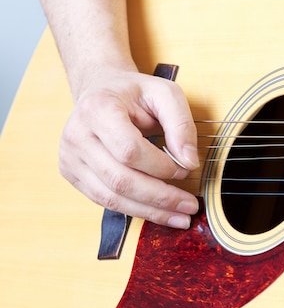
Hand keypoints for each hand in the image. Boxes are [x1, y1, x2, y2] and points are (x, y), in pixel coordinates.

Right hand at [58, 68, 199, 228]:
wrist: (102, 91)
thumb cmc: (136, 94)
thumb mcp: (166, 94)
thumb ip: (181, 125)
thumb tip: (189, 162)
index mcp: (98, 109)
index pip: (129, 150)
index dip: (160, 166)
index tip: (185, 169)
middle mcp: (77, 134)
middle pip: (120, 180)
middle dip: (160, 197)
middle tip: (190, 205)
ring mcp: (70, 157)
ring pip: (112, 197)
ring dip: (150, 211)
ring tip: (180, 216)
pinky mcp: (72, 174)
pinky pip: (105, 201)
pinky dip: (136, 210)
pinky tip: (159, 212)